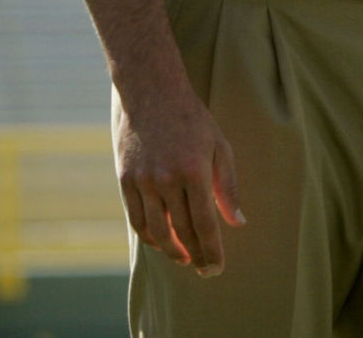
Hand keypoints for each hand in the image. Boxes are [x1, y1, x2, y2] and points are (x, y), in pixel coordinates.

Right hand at [113, 85, 245, 276]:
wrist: (151, 93)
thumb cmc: (192, 120)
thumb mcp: (219, 146)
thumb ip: (228, 186)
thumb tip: (237, 222)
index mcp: (194, 170)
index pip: (205, 223)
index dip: (212, 250)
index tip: (217, 268)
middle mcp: (166, 179)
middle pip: (181, 231)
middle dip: (195, 255)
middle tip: (205, 270)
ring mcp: (143, 181)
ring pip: (157, 231)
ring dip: (171, 251)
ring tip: (185, 258)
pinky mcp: (125, 180)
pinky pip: (137, 218)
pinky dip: (149, 236)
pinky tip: (162, 241)